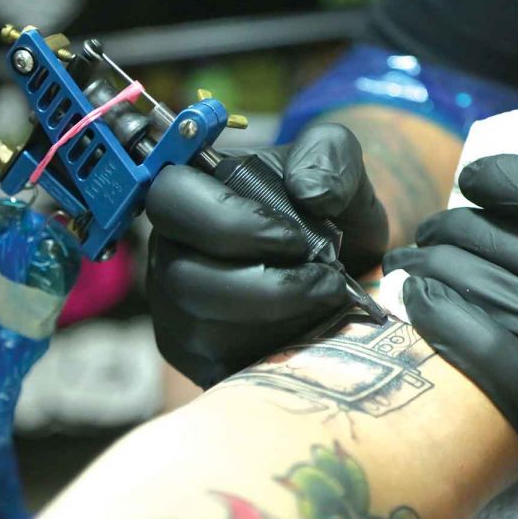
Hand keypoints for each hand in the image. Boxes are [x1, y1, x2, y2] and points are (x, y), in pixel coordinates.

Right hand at [146, 124, 387, 388]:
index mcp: (191, 194)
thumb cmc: (329, 205)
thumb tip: (311, 192)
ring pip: (204, 328)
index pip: (170, 199)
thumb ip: (328, 154)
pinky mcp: (198, 358)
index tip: (296, 238)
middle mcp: (170, 252)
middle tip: (327, 278)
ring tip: (326, 299)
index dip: (231, 223)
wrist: (347, 257)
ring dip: (278, 317)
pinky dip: (275, 348)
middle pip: (185, 277)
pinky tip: (311, 328)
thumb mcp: (338, 162)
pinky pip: (221, 365)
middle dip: (267, 285)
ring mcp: (177, 310)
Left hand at [383, 146, 517, 518]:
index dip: (502, 177)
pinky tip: (416, 300)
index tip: (469, 181)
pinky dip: (437, 316)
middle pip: (511, 242)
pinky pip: (481, 345)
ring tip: (411, 261)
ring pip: (487, 289)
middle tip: (428, 230)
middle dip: (451, 228)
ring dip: (432, 268)